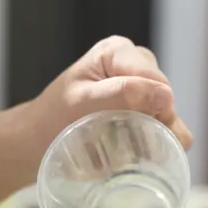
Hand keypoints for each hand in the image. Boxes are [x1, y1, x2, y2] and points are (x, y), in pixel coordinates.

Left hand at [24, 36, 193, 162]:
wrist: (37, 142)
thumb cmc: (52, 121)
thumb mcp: (83, 104)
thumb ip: (122, 95)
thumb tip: (166, 96)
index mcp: (119, 52)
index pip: (158, 82)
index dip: (154, 112)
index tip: (133, 135)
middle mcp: (135, 64)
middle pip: (167, 99)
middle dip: (154, 126)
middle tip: (126, 147)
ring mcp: (141, 88)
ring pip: (171, 117)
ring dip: (156, 139)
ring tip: (128, 152)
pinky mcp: (144, 110)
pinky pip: (167, 129)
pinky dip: (155, 146)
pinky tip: (135, 155)